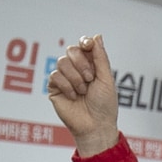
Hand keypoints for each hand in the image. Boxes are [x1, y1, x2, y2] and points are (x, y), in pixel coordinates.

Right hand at [47, 35, 119, 156]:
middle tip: (90, 78)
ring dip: (75, 77)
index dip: (84, 43)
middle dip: (82, 63)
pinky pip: (54, 75)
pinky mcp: (54, 87)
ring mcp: (65, 78)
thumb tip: (97, 36)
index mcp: (92, 66)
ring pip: (62, 62)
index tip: (88, 45)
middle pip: (71, 50)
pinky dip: (67, 85)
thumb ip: (100, 58)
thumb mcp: (106, 79)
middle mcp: (77, 70)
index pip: (84, 46)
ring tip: (83, 91)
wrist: (96, 125)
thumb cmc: (105, 105)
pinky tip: (74, 96)